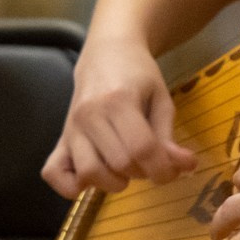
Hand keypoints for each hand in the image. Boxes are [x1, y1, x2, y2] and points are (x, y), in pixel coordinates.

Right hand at [44, 36, 195, 197]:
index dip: (164, 169)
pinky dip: (69, 186)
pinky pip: (53, 173)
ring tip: (123, 169)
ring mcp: (71, 128)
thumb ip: (169, 136)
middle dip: (143, 173)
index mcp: (119, 100)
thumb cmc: (137, 74)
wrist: (105, 53)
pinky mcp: (60, 139)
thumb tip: (186, 167)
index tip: (174, 171)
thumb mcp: (161, 98)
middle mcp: (90, 115)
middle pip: (119, 163)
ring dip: (112, 182)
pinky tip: (91, 180)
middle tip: (149, 162)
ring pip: (88, 173)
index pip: (142, 148)